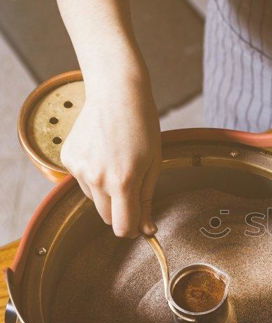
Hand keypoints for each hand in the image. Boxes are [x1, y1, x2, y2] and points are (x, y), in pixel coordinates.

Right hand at [60, 77, 160, 237]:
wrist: (116, 93)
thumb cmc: (142, 127)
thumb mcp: (154, 165)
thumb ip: (147, 200)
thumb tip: (146, 229)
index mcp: (122, 182)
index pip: (121, 227)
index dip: (132, 229)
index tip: (140, 225)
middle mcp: (96, 179)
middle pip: (105, 218)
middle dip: (120, 212)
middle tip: (133, 190)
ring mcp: (78, 169)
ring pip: (94, 199)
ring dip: (106, 193)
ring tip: (118, 164)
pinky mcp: (67, 159)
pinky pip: (82, 182)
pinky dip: (93, 176)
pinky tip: (103, 154)